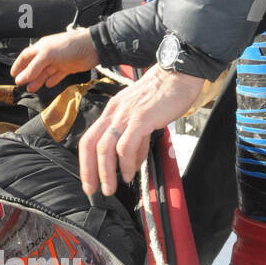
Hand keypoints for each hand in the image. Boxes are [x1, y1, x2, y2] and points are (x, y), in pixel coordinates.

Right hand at [11, 28, 98, 92]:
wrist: (91, 48)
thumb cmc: (68, 46)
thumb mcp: (47, 55)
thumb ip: (33, 68)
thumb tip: (21, 79)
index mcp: (42, 47)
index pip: (26, 56)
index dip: (19, 65)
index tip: (13, 74)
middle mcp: (49, 54)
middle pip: (35, 66)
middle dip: (28, 75)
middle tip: (21, 85)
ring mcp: (58, 61)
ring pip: (45, 72)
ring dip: (38, 80)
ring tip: (32, 89)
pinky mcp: (67, 67)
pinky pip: (57, 75)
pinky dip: (52, 80)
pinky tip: (48, 85)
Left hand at [78, 65, 204, 195]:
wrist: (179, 75)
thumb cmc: (164, 95)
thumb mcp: (143, 117)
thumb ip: (136, 141)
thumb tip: (131, 164)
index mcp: (112, 111)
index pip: (89, 139)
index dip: (86, 163)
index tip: (89, 181)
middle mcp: (114, 112)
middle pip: (90, 145)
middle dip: (89, 171)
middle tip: (94, 190)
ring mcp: (126, 115)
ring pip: (104, 148)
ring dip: (106, 172)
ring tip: (111, 187)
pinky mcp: (141, 118)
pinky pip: (125, 145)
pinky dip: (125, 163)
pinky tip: (129, 173)